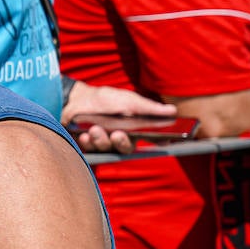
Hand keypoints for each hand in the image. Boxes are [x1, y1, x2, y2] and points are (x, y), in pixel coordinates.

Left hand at [61, 81, 176, 154]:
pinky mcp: (88, 146)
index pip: (151, 140)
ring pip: (106, 149)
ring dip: (101, 139)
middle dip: (122, 142)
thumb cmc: (106, 100)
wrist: (77, 99)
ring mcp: (104, 144)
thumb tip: (172, 110)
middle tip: (117, 134)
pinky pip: (89, 149)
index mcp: (135, 130)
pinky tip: (84, 134)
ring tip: (95, 129)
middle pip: (126, 149)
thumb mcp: (128, 100)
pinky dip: (87, 141)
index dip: (159, 142)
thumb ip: (148, 108)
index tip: (164, 141)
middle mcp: (121, 140)